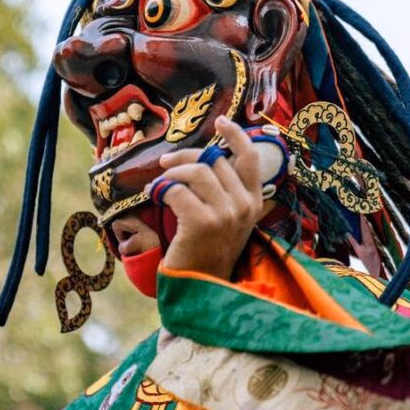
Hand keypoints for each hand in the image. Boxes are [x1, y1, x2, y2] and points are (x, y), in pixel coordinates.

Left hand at [151, 116, 264, 280]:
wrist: (199, 288)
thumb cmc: (208, 251)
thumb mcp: (229, 220)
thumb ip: (227, 191)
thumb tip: (208, 156)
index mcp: (254, 201)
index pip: (250, 158)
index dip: (236, 135)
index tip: (222, 120)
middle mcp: (244, 206)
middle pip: (214, 160)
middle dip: (185, 157)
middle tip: (165, 164)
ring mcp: (225, 215)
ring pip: (195, 172)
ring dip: (171, 173)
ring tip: (159, 184)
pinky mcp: (202, 223)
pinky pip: (176, 190)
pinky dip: (160, 189)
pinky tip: (154, 196)